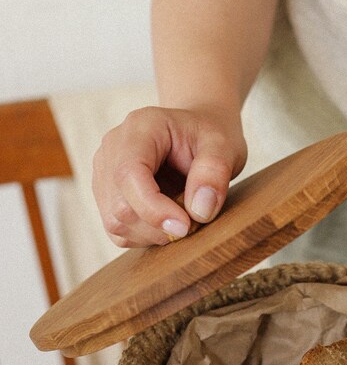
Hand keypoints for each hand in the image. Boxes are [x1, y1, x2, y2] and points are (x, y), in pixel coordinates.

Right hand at [92, 105, 246, 246]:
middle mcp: (113, 149)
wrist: (197, 136)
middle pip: (119, 205)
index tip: (185, 226)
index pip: (128, 174)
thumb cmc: (209, 138)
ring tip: (183, 218)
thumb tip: (199, 212)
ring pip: (116, 222)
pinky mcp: (107, 196)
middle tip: (193, 223)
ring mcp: (105, 173)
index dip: (153, 209)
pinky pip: (118, 230)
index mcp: (140, 128)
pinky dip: (145, 236)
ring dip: (153, 234)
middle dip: (158, 226)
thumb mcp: (223, 146)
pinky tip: (167, 221)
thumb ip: (214, 173)